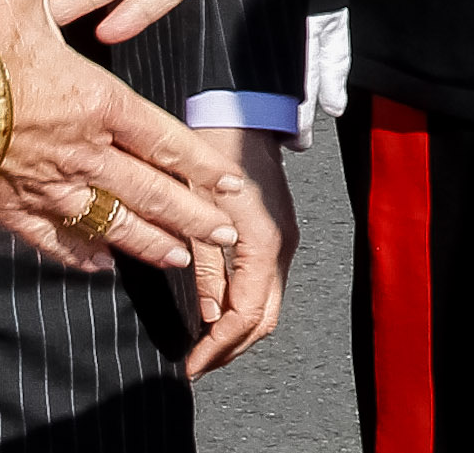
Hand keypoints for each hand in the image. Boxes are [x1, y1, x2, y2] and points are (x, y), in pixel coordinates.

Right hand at [0, 0, 249, 276]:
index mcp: (94, 101)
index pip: (162, 138)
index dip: (199, 164)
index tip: (230, 187)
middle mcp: (81, 153)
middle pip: (149, 192)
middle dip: (192, 218)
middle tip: (227, 239)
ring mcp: (45, 187)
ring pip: (111, 224)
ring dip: (148, 242)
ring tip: (179, 260)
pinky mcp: (6, 210)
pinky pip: (52, 239)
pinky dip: (78, 253)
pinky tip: (95, 264)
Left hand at [177, 127, 295, 377]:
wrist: (237, 108)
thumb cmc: (213, 147)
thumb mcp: (196, 209)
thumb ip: (203, 265)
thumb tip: (206, 313)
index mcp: (264, 244)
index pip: (246, 315)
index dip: (218, 346)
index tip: (192, 365)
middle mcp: (280, 247)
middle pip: (263, 319)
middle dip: (230, 348)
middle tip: (196, 364)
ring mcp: (281, 240)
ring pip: (265, 304)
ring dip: (235, 329)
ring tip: (201, 345)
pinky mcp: (273, 232)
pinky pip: (261, 282)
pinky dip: (240, 304)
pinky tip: (214, 309)